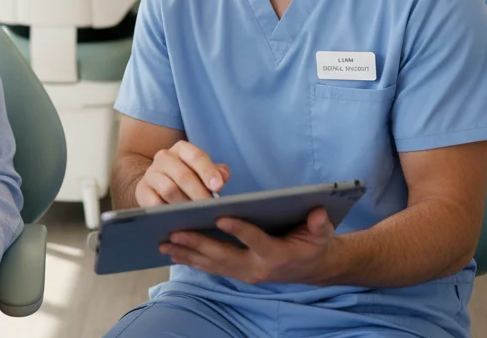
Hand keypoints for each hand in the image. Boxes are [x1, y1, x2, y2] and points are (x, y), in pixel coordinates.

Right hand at [136, 140, 231, 207]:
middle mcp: (164, 157)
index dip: (208, 172)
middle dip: (199, 193)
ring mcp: (151, 174)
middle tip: (210, 207)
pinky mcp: (142, 190)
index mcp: (182, 149)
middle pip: (183, 175)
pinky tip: (180, 219)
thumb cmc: (188, 177)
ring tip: (197, 215)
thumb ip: (216, 172)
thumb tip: (222, 178)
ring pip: (169, 190)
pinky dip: (168, 212)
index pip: (196, 156)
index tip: (217, 187)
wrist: (157, 182)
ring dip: (185, 204)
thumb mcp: (203, 171)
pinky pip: (155, 204)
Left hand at [161, 206, 338, 285]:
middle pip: (224, 256)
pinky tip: (173, 253)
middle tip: (174, 232)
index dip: (239, 230)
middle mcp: (257, 268)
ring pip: (213, 264)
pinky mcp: (238, 274)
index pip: (255, 241)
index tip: (220, 217)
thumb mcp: (322, 233)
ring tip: (164, 243)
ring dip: (188, 254)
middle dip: (197, 244)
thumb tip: (318, 213)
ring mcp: (246, 274)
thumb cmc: (314, 244)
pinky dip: (192, 260)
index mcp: (277, 254)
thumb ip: (320, 224)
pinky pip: (212, 268)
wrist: (313, 269)